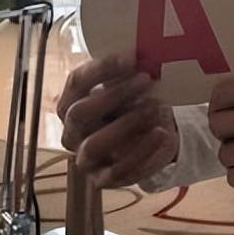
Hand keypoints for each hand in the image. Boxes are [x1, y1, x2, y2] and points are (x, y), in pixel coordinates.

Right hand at [56, 53, 178, 188]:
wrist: (149, 136)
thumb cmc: (132, 103)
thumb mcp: (127, 84)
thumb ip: (126, 73)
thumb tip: (140, 55)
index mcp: (71, 102)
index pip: (76, 81)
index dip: (102, 68)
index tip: (132, 56)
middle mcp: (71, 132)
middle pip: (80, 112)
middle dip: (114, 94)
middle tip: (146, 79)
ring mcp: (84, 158)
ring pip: (94, 144)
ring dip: (126, 124)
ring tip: (155, 107)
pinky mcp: (103, 179)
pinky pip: (118, 170)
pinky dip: (143, 151)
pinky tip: (162, 134)